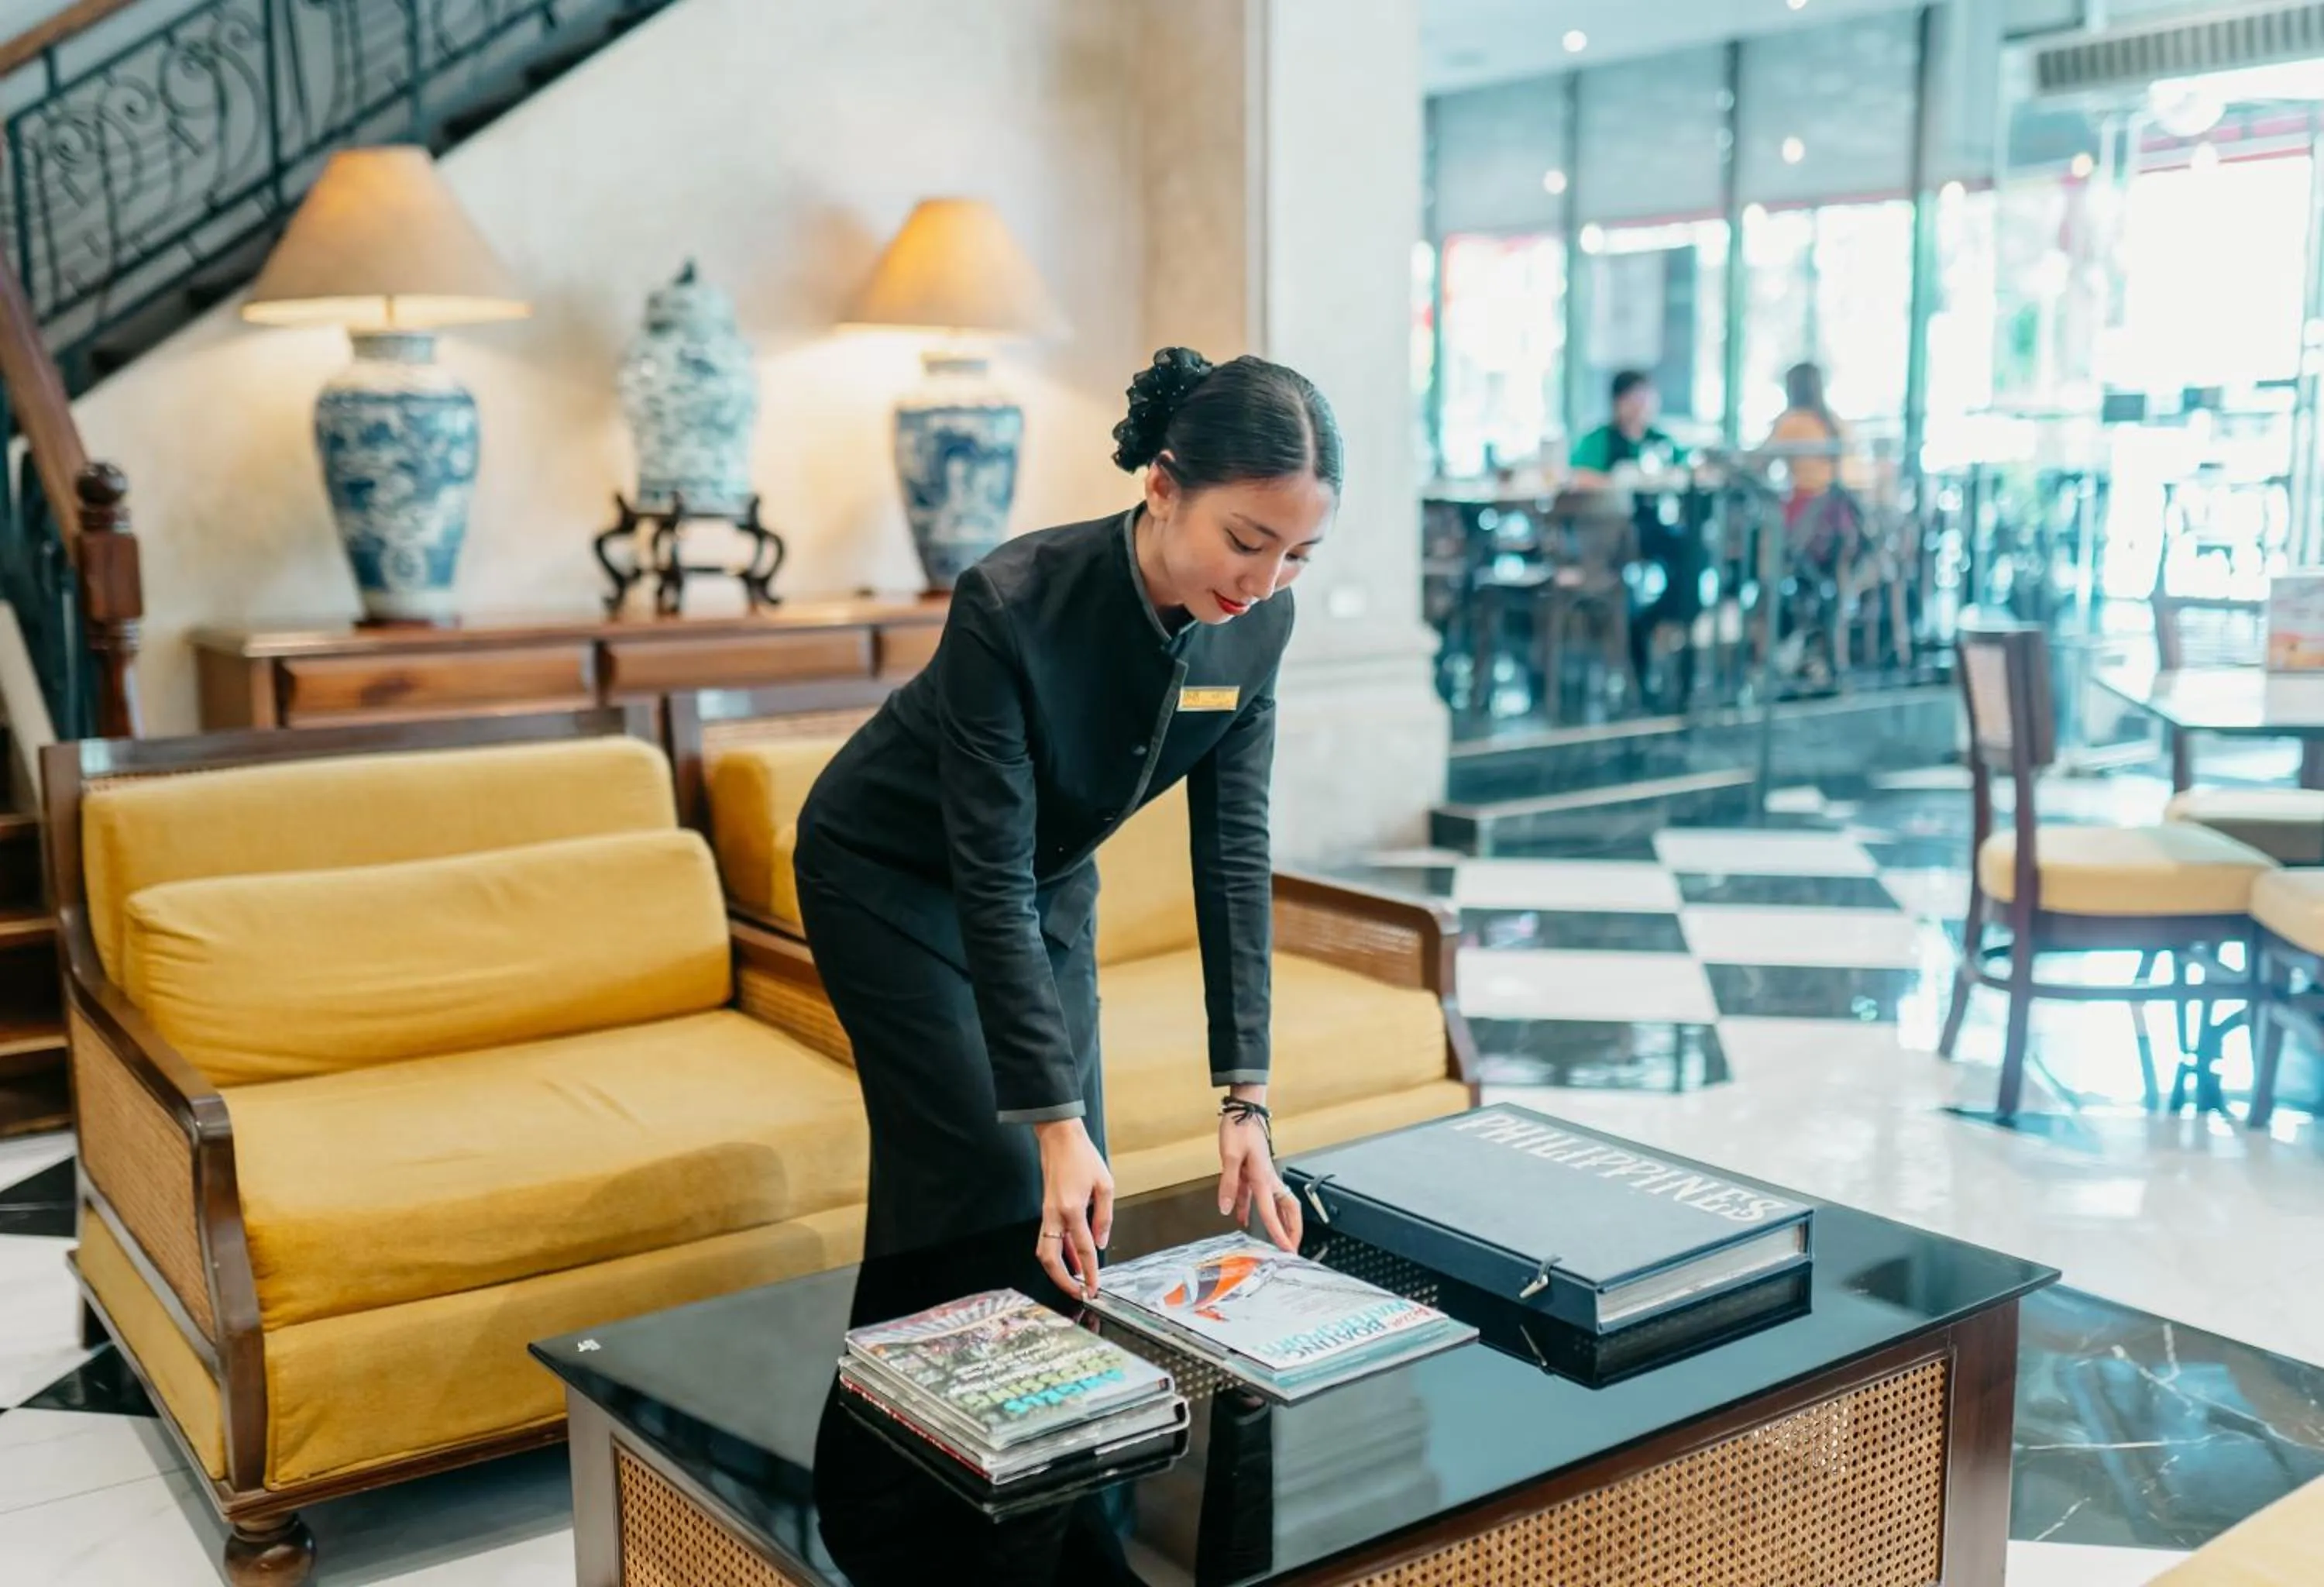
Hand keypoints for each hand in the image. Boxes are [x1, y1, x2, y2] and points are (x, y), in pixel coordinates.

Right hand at [1033, 1118, 1112, 1298]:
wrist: (1059, 1138)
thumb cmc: (1083, 1157)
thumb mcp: (1105, 1185)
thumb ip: (1104, 1217)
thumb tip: (1100, 1244)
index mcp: (1071, 1209)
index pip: (1083, 1249)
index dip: (1090, 1273)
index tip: (1094, 1289)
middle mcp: (1055, 1215)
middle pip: (1050, 1259)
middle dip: (1063, 1281)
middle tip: (1078, 1294)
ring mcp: (1047, 1213)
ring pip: (1045, 1252)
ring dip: (1058, 1270)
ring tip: (1076, 1282)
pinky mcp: (1047, 1211)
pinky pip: (1050, 1239)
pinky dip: (1060, 1253)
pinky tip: (1073, 1260)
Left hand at [1217, 1087, 1301, 1252]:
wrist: (1242, 1110)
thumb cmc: (1239, 1128)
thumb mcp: (1230, 1156)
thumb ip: (1229, 1184)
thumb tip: (1226, 1209)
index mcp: (1264, 1177)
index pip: (1271, 1212)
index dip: (1279, 1233)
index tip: (1286, 1250)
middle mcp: (1267, 1179)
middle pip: (1287, 1209)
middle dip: (1292, 1229)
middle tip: (1292, 1248)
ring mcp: (1261, 1175)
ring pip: (1275, 1204)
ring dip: (1277, 1221)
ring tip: (1276, 1239)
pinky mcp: (1252, 1172)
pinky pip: (1255, 1196)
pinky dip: (1251, 1208)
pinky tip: (1241, 1218)